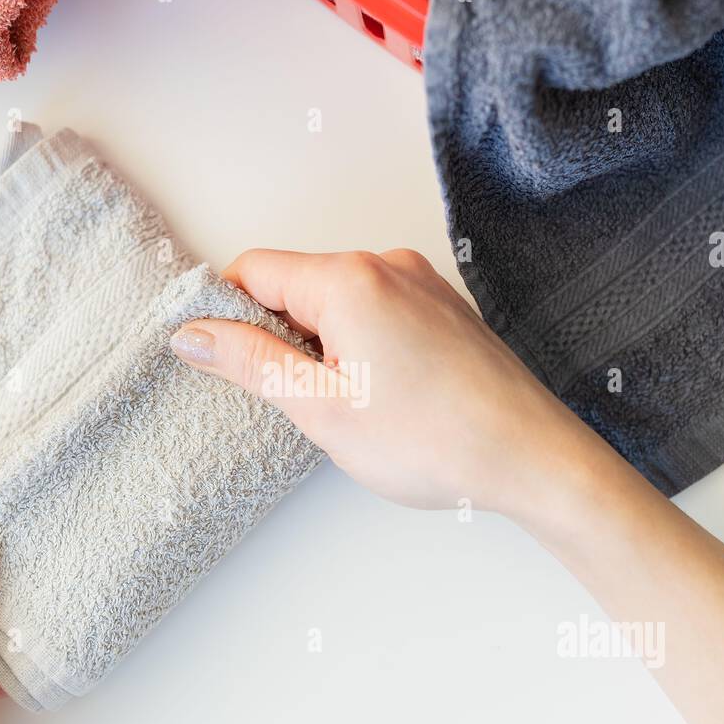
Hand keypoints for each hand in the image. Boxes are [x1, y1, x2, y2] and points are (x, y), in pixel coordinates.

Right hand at [170, 248, 600, 517]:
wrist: (533, 459)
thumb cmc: (435, 441)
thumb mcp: (320, 408)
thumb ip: (248, 362)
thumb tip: (191, 334)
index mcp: (349, 278)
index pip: (254, 269)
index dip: (226, 313)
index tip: (224, 360)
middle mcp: (387, 264)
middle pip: (297, 284)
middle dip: (280, 337)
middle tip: (302, 401)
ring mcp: (422, 282)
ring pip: (338, 301)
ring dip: (323, 346)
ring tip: (354, 406)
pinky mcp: (444, 307)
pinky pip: (378, 310)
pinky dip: (361, 345)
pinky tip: (384, 396)